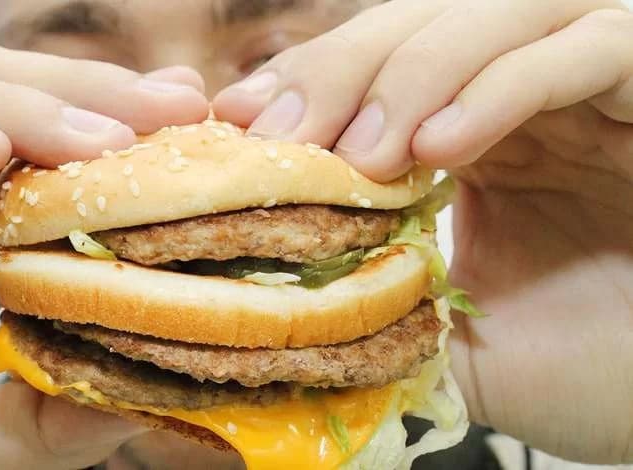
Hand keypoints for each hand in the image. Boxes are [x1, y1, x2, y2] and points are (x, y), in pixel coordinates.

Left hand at [213, 0, 632, 462]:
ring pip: (502, 15)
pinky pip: (591, 51)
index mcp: (474, 128)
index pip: (379, 65)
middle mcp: (530, 92)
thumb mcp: (443, 328)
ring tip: (366, 155)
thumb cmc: (574, 366)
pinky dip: (506, 87)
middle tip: (287, 134)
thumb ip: (375, 296)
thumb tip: (273, 283)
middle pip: (424, 21)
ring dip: (417, 75)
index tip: (243, 120)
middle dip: (344, 70)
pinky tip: (445, 147)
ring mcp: (597, 87)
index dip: (309, 79)